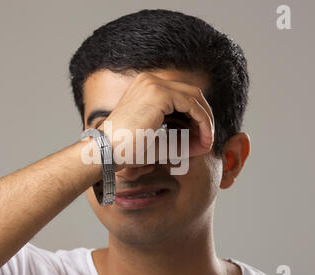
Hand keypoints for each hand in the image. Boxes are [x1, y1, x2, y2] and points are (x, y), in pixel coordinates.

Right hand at [97, 72, 214, 170]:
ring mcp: (153, 84)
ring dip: (206, 120)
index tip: (201, 137)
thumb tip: (205, 141)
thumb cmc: (127, 150)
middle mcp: (149, 80)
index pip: (182, 95)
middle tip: (207, 139)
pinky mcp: (159, 93)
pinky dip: (203, 121)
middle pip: (191, 93)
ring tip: (206, 142)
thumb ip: (179, 134)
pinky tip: (204, 138)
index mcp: (146, 87)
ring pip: (195, 98)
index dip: (196, 116)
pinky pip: (192, 105)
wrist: (107, 152)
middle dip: (204, 117)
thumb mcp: (158, 138)